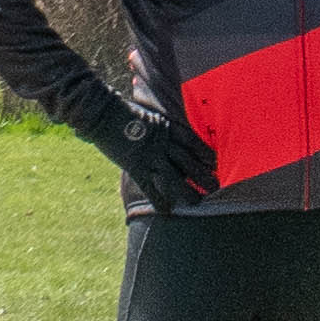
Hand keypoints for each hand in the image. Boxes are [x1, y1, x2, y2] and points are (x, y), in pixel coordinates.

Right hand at [66, 88, 219, 201]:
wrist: (103, 113)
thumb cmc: (122, 109)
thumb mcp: (146, 112)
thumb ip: (157, 122)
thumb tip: (162, 124)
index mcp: (166, 127)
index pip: (192, 142)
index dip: (205, 152)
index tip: (215, 162)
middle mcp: (162, 143)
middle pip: (188, 162)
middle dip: (202, 175)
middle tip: (216, 186)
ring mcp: (149, 156)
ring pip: (173, 178)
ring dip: (187, 191)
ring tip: (198, 202)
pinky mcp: (135, 167)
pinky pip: (150, 187)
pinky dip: (159, 200)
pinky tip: (167, 211)